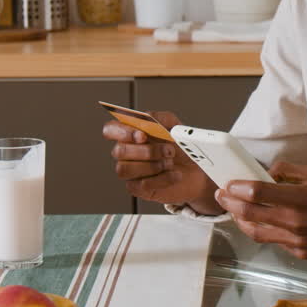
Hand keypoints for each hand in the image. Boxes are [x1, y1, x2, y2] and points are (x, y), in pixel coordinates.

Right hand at [104, 111, 218, 212]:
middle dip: (147, 151)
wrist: (196, 171)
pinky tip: (174, 175)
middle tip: (169, 150)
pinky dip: (162, 179)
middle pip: (119, 151)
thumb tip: (147, 117)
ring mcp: (131, 172)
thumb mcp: (175, 126)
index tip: (142, 135)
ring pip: (124, 169)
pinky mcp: (138, 189)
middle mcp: (127, 153)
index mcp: (131, 134)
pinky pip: (141, 185)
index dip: (121, 132)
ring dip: (152, 165)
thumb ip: (161, 118)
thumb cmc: (181, 148)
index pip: (110, 129)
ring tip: (170, 163)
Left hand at [214, 162, 306, 258]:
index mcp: (301, 198)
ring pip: (258, 234)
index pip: (258, 193)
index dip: (237, 188)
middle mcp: (297, 222)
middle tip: (222, 195)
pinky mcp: (304, 254)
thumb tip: (267, 172)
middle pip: (251, 215)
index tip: (227, 184)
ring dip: (243, 221)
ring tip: (235, 211)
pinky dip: (267, 231)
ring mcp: (299, 242)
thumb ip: (288, 171)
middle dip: (231, 204)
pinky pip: (277, 242)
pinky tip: (264, 222)